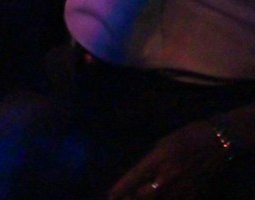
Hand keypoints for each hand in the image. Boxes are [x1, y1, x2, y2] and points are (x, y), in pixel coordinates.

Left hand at [108, 120, 234, 199]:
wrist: (219, 140)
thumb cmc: (188, 135)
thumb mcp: (162, 143)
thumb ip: (151, 160)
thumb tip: (140, 174)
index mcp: (157, 159)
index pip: (133, 178)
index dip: (120, 189)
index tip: (110, 195)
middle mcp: (168, 175)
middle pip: (144, 195)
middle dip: (130, 198)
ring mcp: (183, 186)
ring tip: (138, 199)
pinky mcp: (196, 192)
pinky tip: (166, 197)